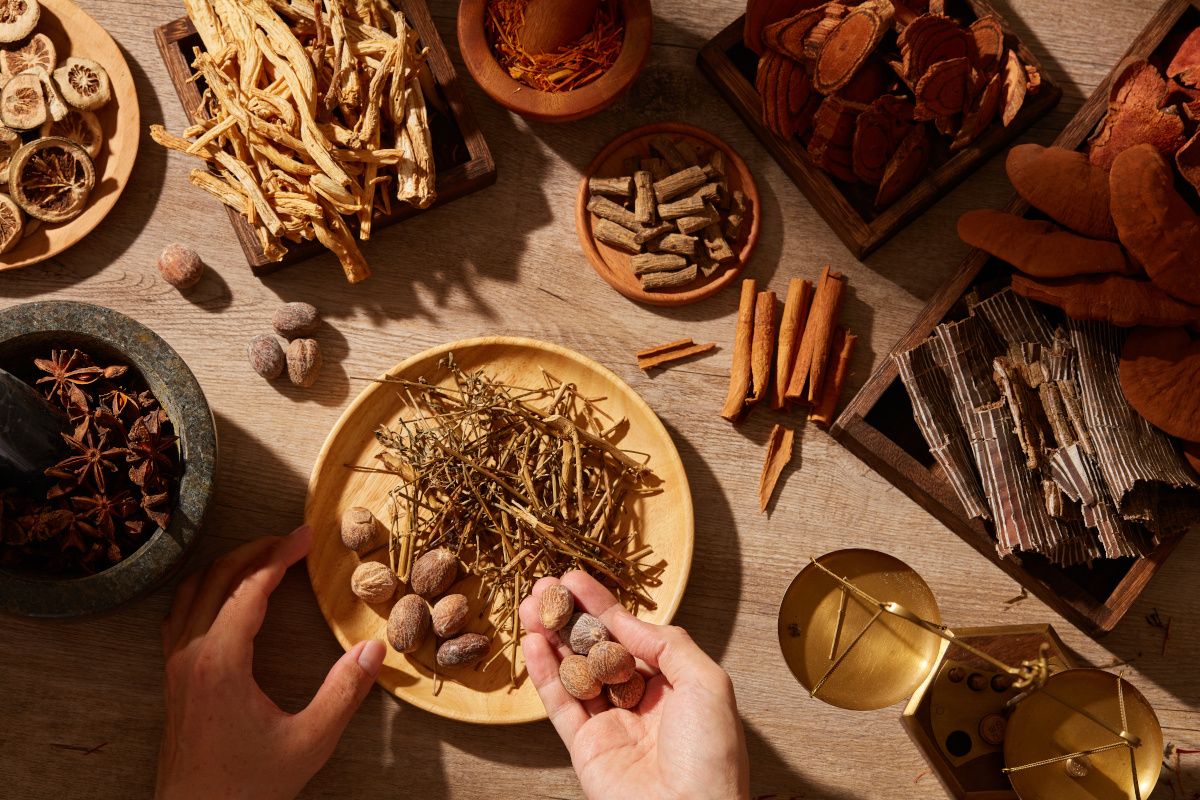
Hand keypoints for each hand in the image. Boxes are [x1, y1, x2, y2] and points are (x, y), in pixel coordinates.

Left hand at [157, 525, 384, 799]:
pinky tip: (226, 595)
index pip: (249, 587)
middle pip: (217, 577)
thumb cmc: (248, 786)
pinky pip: (180, 613)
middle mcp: (191, 653)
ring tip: (263, 557)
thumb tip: (375, 649)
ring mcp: (175, 664)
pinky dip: (205, 588)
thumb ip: (344, 692)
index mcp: (221, 661)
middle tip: (291, 539)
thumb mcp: (309, 741)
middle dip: (256, 550)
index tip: (306, 536)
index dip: (280, 555)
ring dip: (228, 565)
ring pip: (192, 590)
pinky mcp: (172, 677)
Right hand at [519, 571, 749, 799]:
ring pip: (573, 671)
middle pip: (595, 649)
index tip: (575, 580)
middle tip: (543, 588)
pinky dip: (544, 673)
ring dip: (550, 638)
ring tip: (528, 608)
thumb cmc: (712, 758)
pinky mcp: (585, 748)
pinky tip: (533, 644)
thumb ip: (668, 644)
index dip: (601, 606)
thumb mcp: (708, 684)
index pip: (629, 635)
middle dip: (569, 617)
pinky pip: (561, 704)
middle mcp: (639, 702)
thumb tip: (628, 621)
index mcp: (673, 685)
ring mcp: (610, 724)